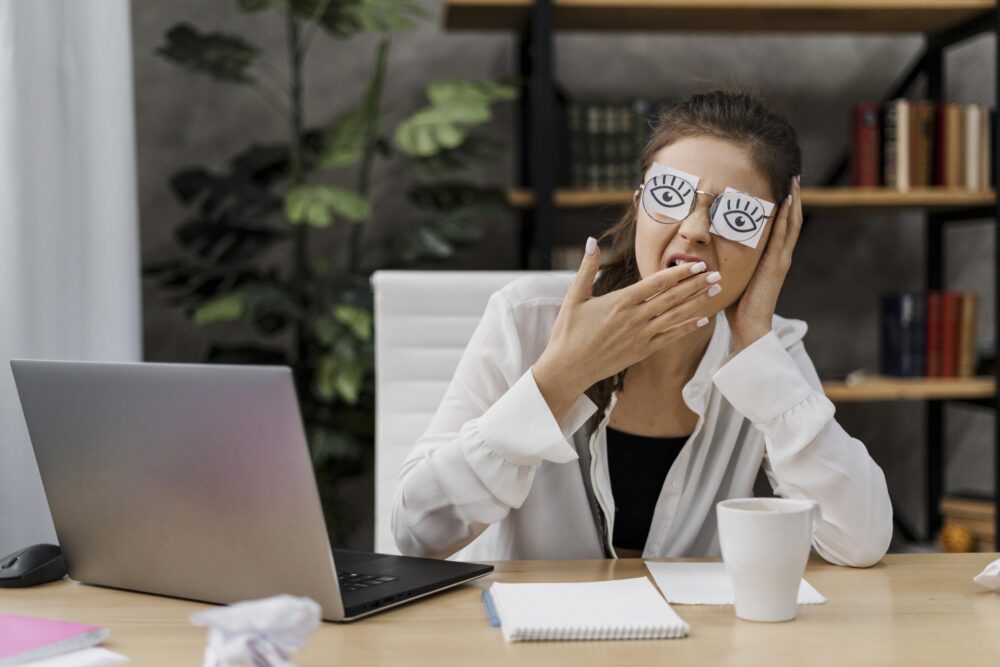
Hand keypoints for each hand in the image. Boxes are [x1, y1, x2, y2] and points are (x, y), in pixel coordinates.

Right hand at [533, 237, 721, 421]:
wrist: (568, 368)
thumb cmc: (568, 331)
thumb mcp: (574, 296)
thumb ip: (587, 268)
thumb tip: (591, 241)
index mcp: (621, 301)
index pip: (657, 283)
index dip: (680, 273)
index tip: (698, 265)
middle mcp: (635, 318)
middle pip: (673, 298)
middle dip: (697, 285)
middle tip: (718, 275)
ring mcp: (641, 336)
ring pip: (676, 316)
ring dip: (698, 303)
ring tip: (716, 292)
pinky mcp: (642, 351)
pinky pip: (670, 337)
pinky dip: (687, 328)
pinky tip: (703, 321)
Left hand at [726, 175, 802, 352]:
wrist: (750, 327)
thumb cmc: (737, 307)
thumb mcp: (733, 277)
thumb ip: (730, 263)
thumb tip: (712, 252)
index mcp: (771, 260)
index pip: (780, 228)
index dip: (783, 209)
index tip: (781, 189)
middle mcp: (779, 257)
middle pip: (790, 221)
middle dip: (792, 198)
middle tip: (793, 177)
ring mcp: (780, 260)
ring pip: (791, 224)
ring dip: (793, 202)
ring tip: (794, 181)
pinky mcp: (777, 265)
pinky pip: (783, 236)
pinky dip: (786, 217)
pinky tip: (788, 201)